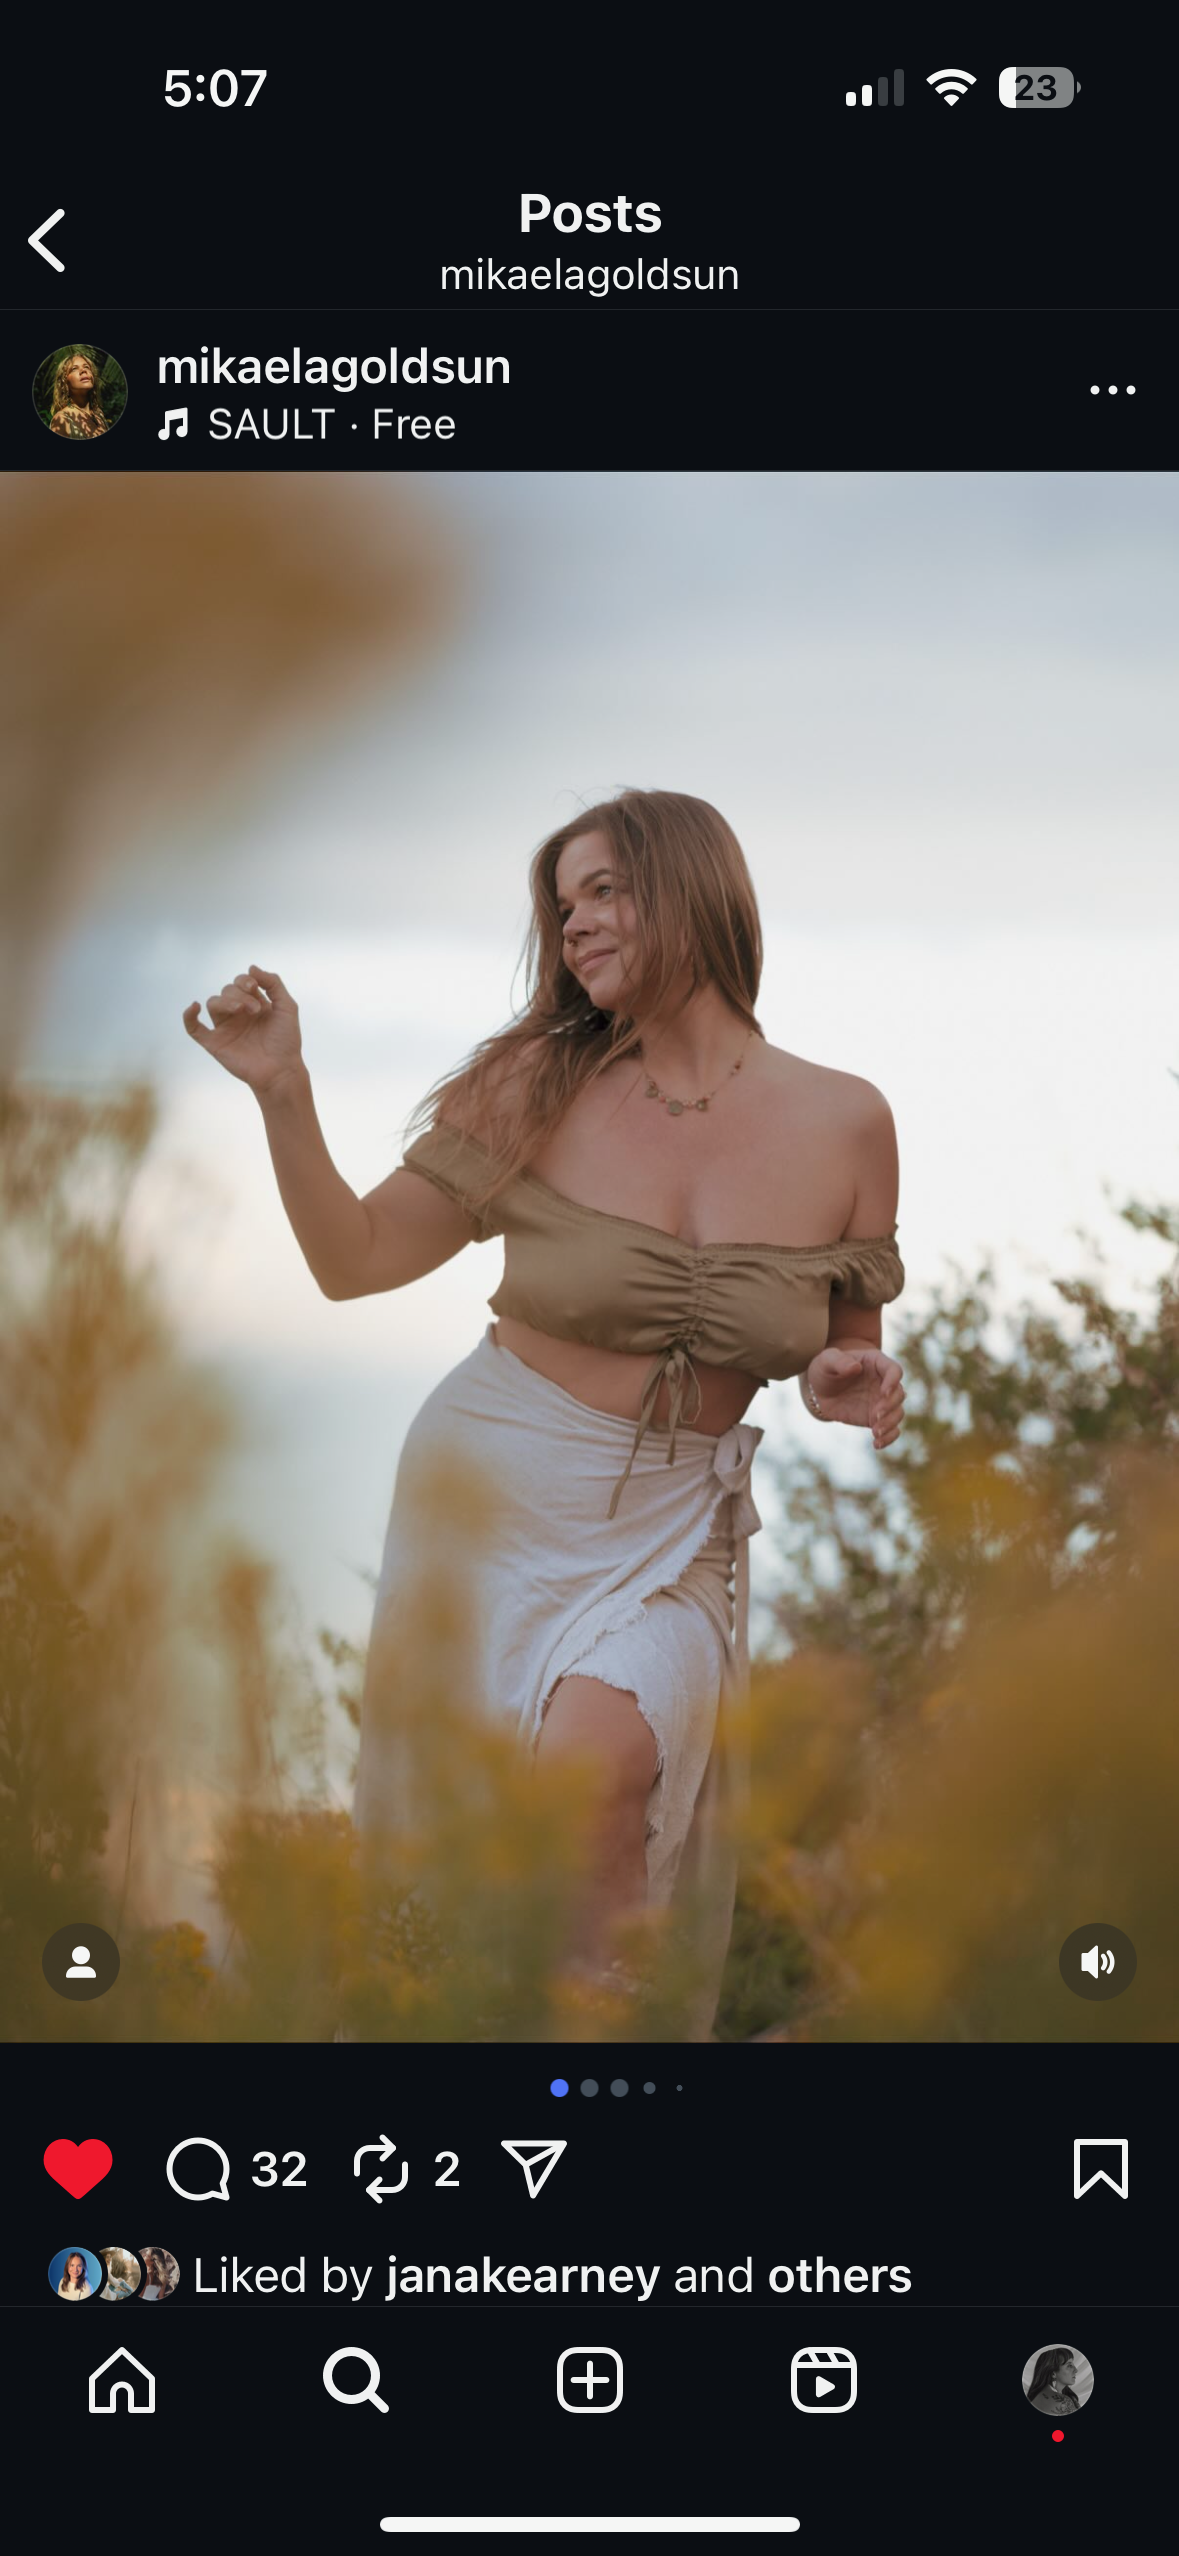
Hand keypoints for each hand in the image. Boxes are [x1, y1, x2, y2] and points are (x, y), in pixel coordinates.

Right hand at [182, 965, 303, 1095]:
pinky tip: (194, 1007)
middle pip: (227, 991)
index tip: (254, 988)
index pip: (240, 982)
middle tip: (255, 1010)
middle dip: (240, 995)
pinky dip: (189, 1016)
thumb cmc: (286, 1041)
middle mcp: (237, 1014)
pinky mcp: (215, 1043)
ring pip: (213, 1003)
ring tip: (242, 1011)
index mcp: (253, 1004)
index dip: (245, 980)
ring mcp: (225, 1028)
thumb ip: (273, 983)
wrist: (281, 1070)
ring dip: (226, 1002)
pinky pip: (194, 1028)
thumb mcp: (287, 1006)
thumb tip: (250, 967)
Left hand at [806, 1345, 904, 1448]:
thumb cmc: (824, 1368)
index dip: (893, 1381)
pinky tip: (877, 1444)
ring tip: (876, 1432)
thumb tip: (855, 1367)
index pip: (894, 1370)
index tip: (884, 1392)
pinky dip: (888, 1438)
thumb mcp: (826, 1360)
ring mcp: (881, 1401)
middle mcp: (883, 1383)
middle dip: (890, 1406)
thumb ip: (839, 1361)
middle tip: (875, 1415)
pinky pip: (890, 1429)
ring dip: (890, 1423)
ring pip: (898, 1412)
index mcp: (876, 1363)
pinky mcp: (876, 1418)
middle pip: (899, 1394)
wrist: (818, 1390)